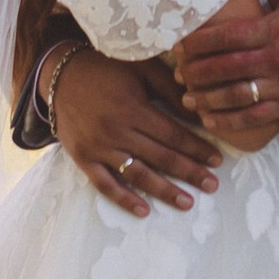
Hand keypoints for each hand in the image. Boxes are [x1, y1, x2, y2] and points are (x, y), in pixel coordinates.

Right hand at [47, 47, 222, 215]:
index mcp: (133, 108)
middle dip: (190, 172)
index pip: (173, 135)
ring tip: (187, 202)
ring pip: (137, 175)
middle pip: (160, 157)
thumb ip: (170, 90)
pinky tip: (143, 211)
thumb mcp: (141, 69)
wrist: (61, 74)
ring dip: (164, 190)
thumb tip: (200, 113)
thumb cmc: (107, 67)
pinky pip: (104, 184)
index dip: (197, 149)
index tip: (217, 160)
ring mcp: (98, 147)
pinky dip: (123, 199)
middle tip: (212, 185)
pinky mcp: (83, 158)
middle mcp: (116, 131)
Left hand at [173, 0, 278, 128]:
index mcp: (274, 30)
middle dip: (199, 72)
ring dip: (208, 99)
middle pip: (227, 67)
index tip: (179, 47)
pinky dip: (228, 121)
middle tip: (179, 75)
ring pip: (236, 95)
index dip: (200, 42)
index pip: (228, 36)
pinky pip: (252, 117)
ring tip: (188, 100)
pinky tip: (210, 120)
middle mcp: (275, 58)